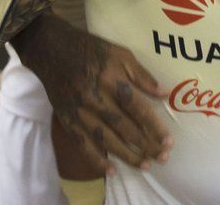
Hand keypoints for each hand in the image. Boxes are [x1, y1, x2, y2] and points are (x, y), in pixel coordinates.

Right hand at [19, 17, 172, 173]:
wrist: (51, 50)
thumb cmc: (90, 49)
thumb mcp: (120, 53)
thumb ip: (142, 75)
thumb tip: (164, 94)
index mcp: (111, 79)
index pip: (137, 108)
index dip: (154, 127)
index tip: (168, 141)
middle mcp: (95, 98)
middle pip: (124, 127)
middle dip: (145, 145)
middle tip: (163, 157)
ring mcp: (80, 111)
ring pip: (106, 139)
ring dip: (127, 155)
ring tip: (145, 166)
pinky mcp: (67, 119)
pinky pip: (83, 144)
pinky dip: (96, 159)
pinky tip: (111, 170)